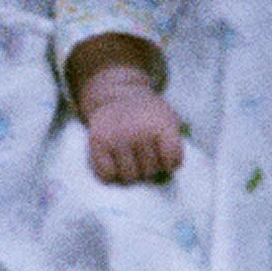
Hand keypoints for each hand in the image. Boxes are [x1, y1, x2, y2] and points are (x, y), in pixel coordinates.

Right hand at [79, 68, 185, 184]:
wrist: (117, 94)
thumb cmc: (147, 114)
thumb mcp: (169, 120)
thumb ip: (174, 144)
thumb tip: (168, 169)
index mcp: (162, 124)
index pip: (172, 162)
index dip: (169, 162)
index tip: (164, 152)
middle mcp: (139, 130)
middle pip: (150, 171)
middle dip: (148, 165)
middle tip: (143, 150)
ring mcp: (117, 137)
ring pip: (130, 176)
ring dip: (131, 170)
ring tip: (130, 155)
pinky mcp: (97, 142)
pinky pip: (107, 174)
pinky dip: (110, 172)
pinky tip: (114, 159)